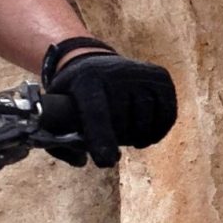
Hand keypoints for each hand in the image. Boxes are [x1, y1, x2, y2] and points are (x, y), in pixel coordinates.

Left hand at [43, 44, 177, 169]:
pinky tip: (146, 133)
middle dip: (117, 139)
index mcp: (86, 80)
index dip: (102, 139)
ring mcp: (141, 73)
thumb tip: (81, 161)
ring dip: (138, 137)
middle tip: (109, 137)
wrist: (93, 60)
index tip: (106, 161)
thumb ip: (57, 141)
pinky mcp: (161, 77)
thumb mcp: (55, 110)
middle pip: (125, 124)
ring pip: (147, 122)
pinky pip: (167, 115)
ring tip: (126, 134)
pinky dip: (158, 130)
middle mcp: (116, 73)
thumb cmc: (73, 95)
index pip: (97, 113)